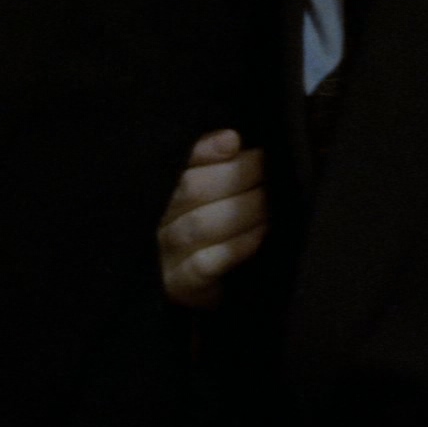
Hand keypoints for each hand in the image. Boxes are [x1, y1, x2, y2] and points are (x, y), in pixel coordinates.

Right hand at [158, 128, 269, 308]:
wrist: (194, 289)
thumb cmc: (208, 231)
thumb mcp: (206, 197)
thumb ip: (215, 166)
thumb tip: (232, 138)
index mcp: (161, 189)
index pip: (180, 163)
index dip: (206, 150)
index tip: (234, 140)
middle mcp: (158, 219)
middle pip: (192, 190)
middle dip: (235, 176)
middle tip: (267, 170)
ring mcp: (166, 255)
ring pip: (201, 224)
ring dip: (242, 210)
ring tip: (270, 202)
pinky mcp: (181, 286)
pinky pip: (205, 265)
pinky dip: (235, 247)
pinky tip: (259, 235)